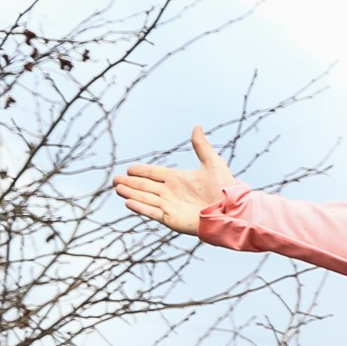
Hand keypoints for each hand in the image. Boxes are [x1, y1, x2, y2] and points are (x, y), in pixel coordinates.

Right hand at [112, 125, 240, 233]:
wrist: (231, 210)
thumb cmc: (225, 188)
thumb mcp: (212, 163)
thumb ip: (201, 146)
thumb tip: (198, 126)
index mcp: (178, 179)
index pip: (154, 173)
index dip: (142, 171)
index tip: (129, 168)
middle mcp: (171, 192)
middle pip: (146, 186)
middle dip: (130, 183)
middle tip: (115, 179)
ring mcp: (170, 206)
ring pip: (145, 198)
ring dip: (131, 193)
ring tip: (117, 188)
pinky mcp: (171, 219)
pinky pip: (152, 212)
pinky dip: (140, 207)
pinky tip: (128, 201)